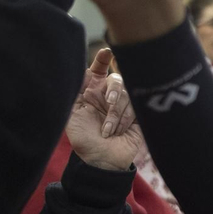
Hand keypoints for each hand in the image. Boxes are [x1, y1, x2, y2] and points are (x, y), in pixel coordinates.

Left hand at [67, 48, 141, 170]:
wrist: (100, 161)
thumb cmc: (84, 140)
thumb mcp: (72, 115)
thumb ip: (75, 92)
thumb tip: (84, 70)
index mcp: (94, 91)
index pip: (100, 68)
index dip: (103, 58)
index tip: (106, 52)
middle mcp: (111, 95)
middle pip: (117, 79)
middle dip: (114, 90)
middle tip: (108, 102)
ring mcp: (126, 105)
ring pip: (127, 94)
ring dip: (116, 114)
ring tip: (108, 130)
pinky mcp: (139, 115)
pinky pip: (137, 107)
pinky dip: (125, 120)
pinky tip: (118, 132)